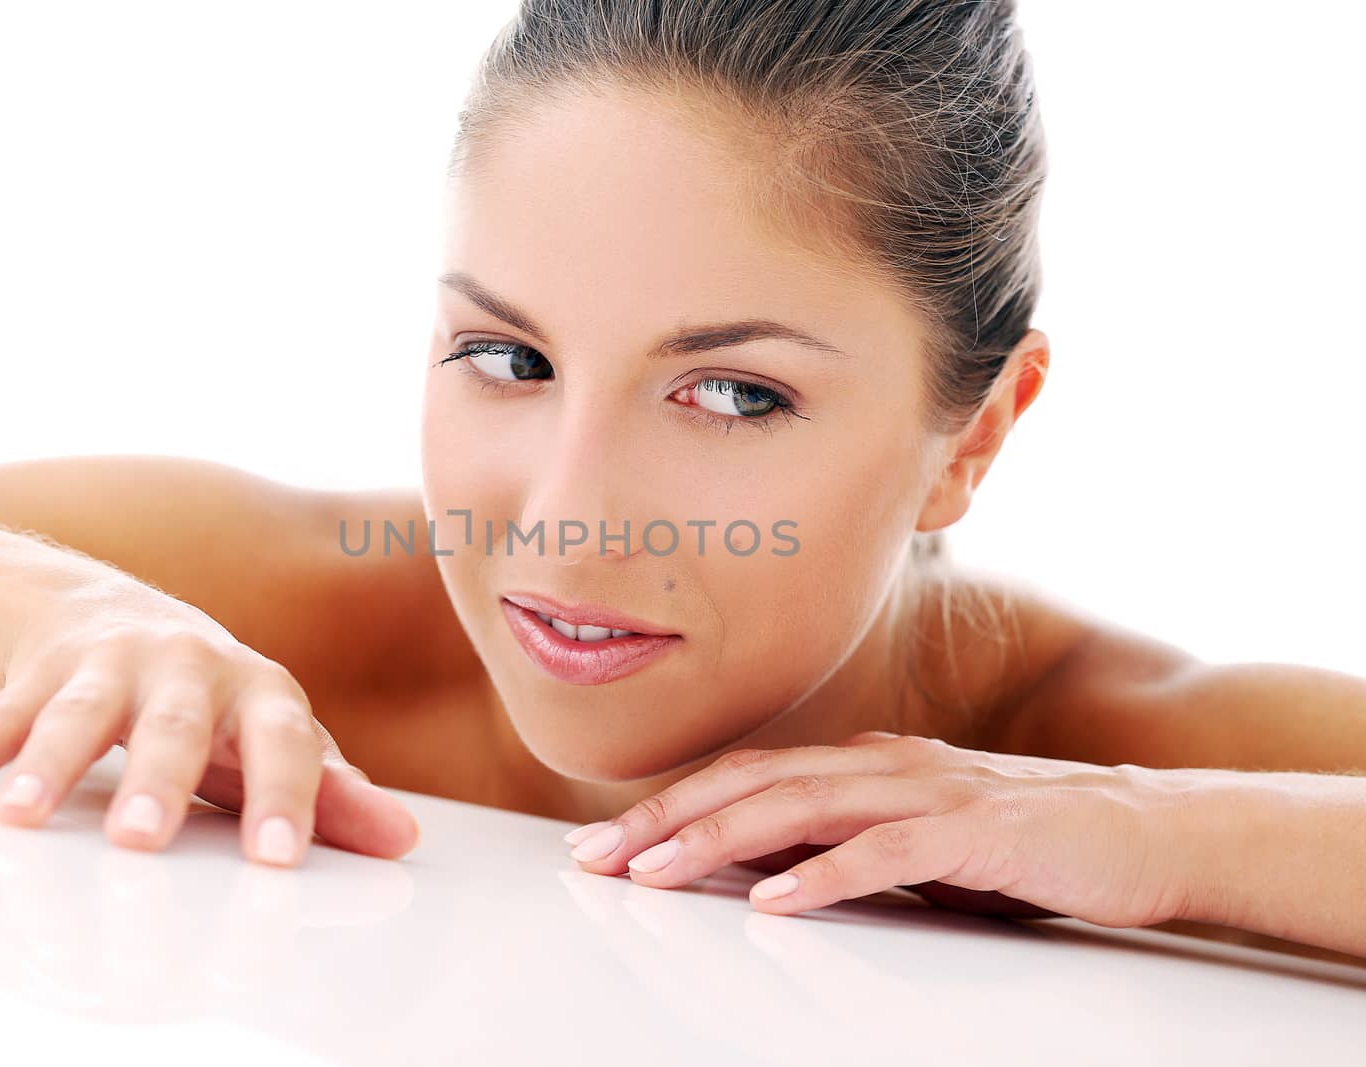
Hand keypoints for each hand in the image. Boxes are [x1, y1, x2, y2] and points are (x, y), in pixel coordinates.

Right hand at [0, 577, 418, 865]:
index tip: (276, 859)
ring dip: (47, 762)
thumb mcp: (275, 739)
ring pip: (78, 711)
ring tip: (19, 818)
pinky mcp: (43, 667)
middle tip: (138, 840)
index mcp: (259, 690)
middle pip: (175, 725)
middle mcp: (190, 667)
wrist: (119, 615)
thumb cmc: (218, 704)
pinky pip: (1, 709)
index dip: (285, 796)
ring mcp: (111, 663)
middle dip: (156, 780)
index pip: (284, 741)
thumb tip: (406, 840)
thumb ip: (331, 794)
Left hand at [565, 730, 1193, 926]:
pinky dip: (825, 876)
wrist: (1147, 827)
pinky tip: (773, 905)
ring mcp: (931, 791)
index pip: (748, 776)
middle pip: (753, 781)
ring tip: (656, 873)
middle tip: (597, 859)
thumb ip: (845, 840)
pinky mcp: (977, 831)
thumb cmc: (1026, 838)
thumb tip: (759, 868)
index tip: (607, 843)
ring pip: (802, 807)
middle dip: (668, 818)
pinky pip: (887, 852)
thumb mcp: (917, 837)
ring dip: (721, 841)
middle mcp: (887, 763)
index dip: (672, 804)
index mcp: (867, 761)